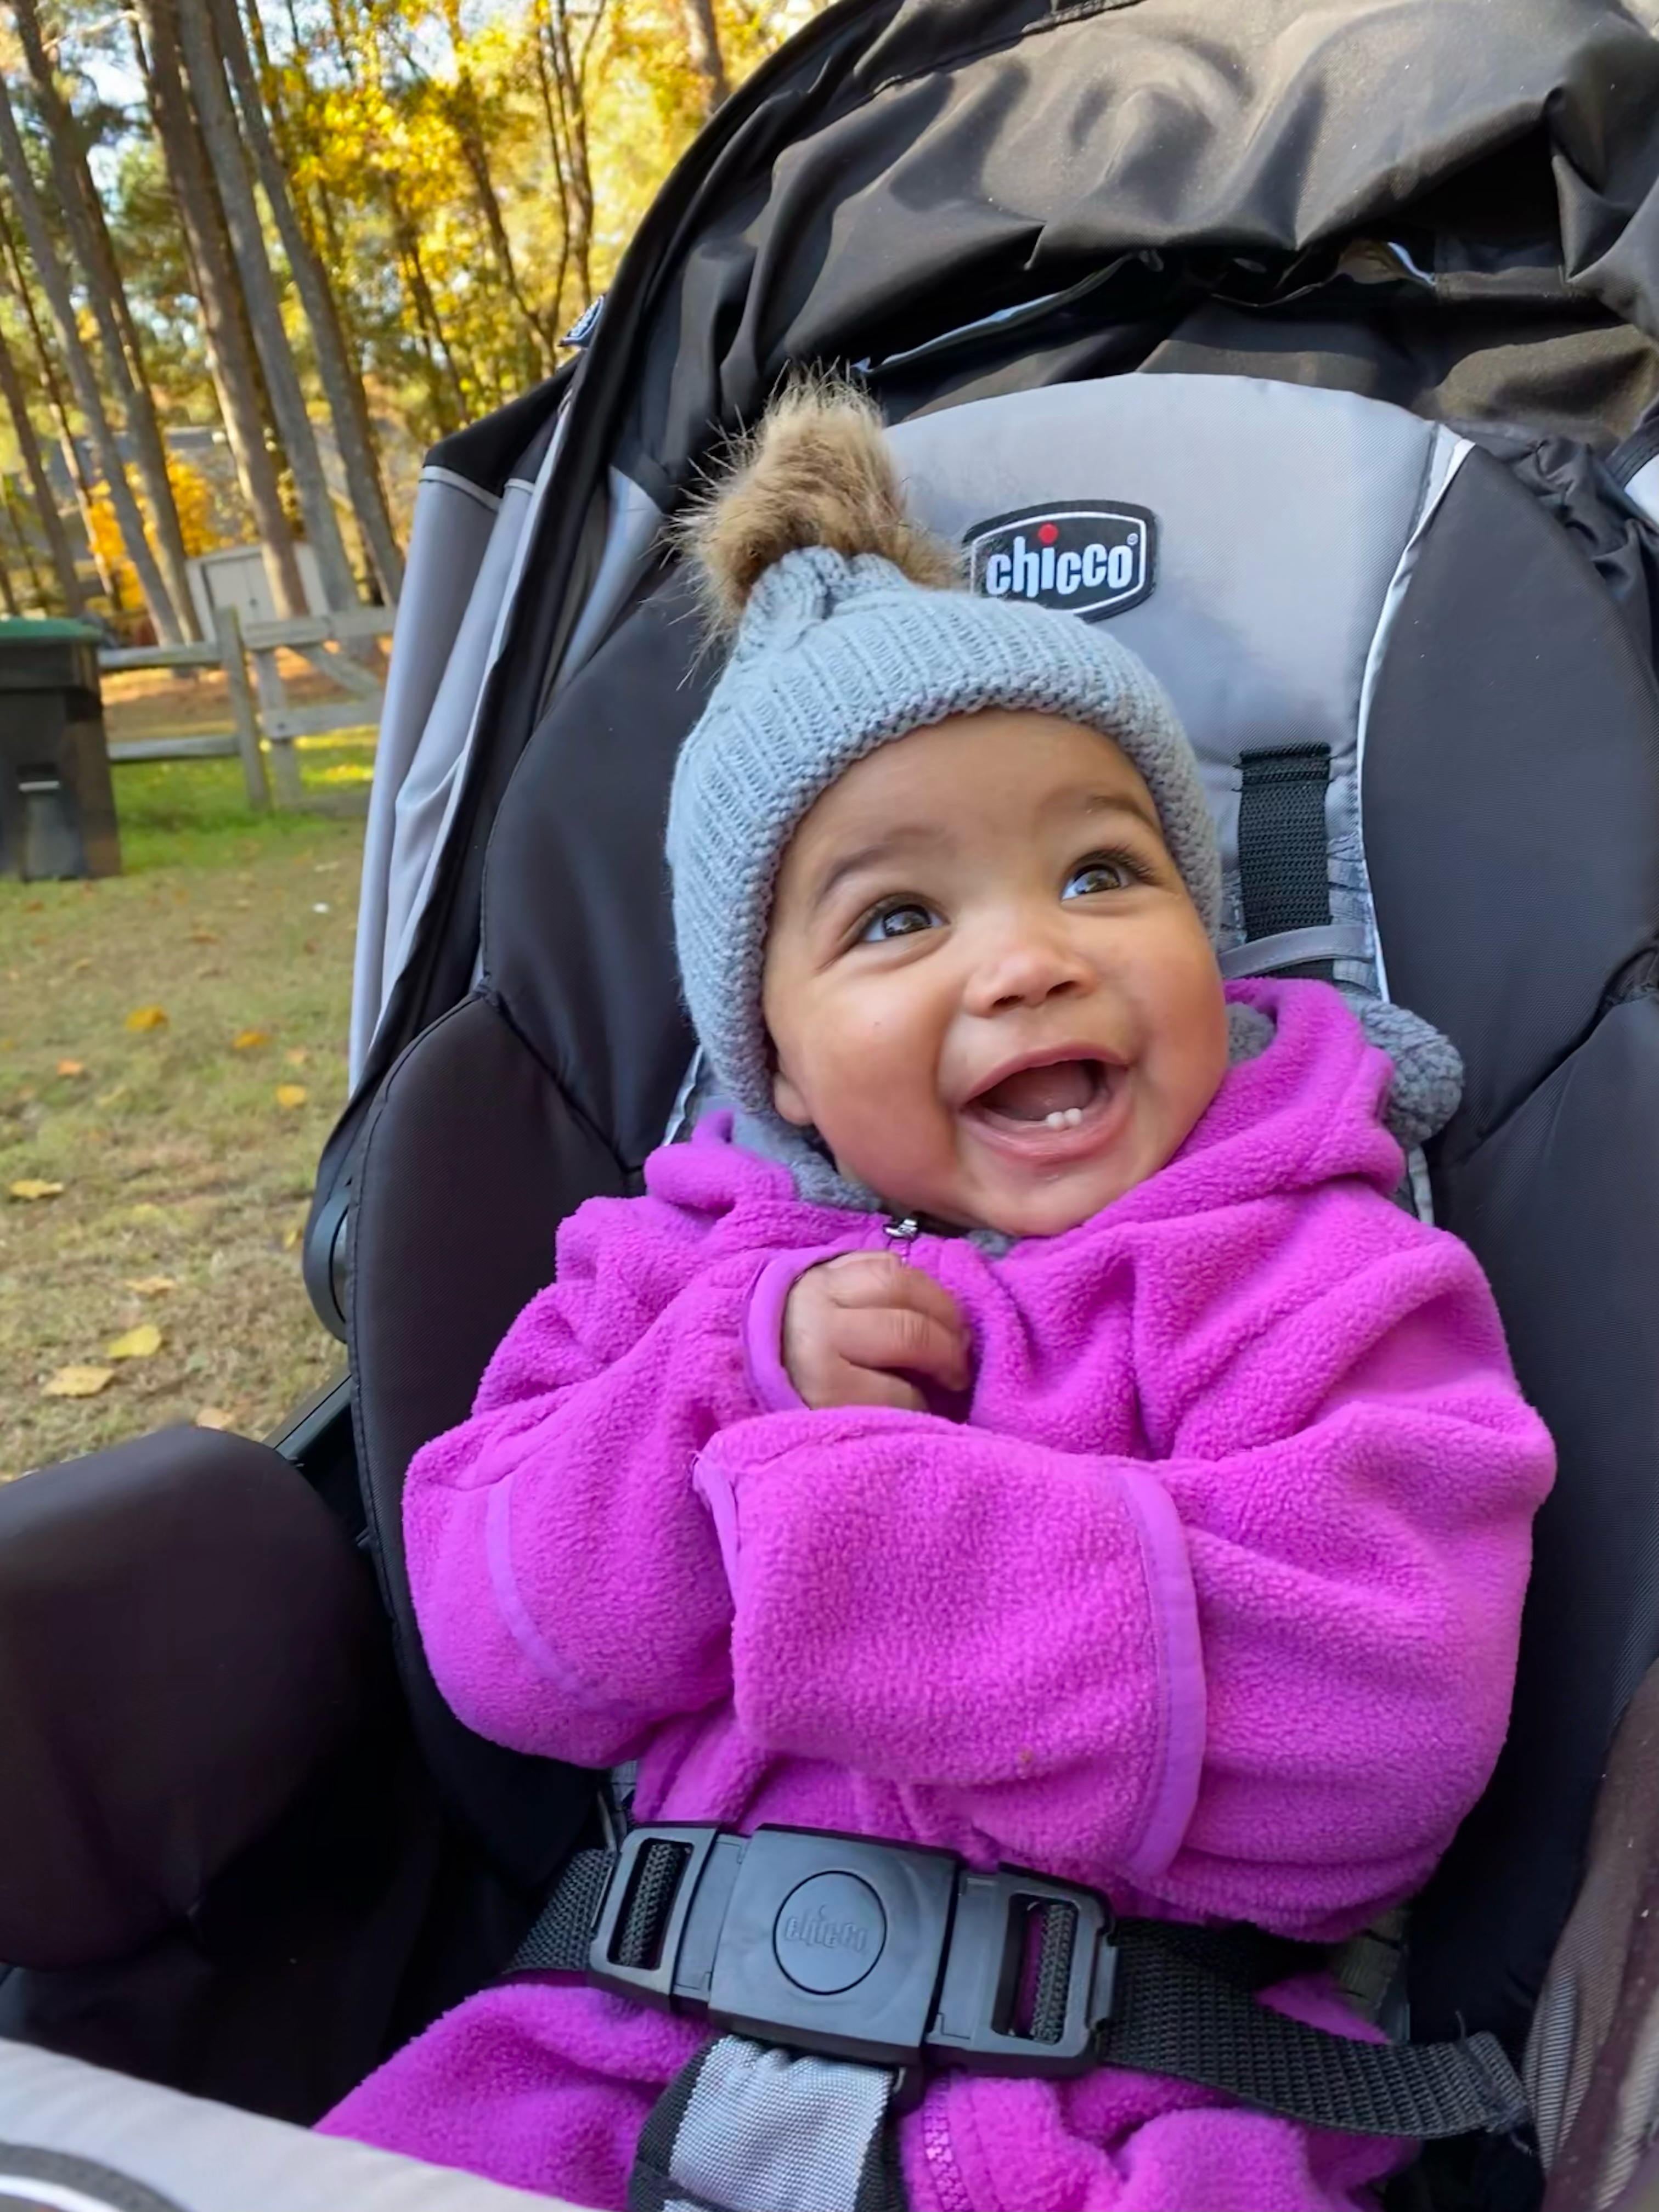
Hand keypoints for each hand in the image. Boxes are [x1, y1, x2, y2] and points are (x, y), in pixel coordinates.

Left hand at [782, 1251, 971, 1411]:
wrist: (742, 1346)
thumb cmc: (794, 1392)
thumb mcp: (824, 1415)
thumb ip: (876, 1410)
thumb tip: (935, 1405)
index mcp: (817, 1379)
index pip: (899, 1394)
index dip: (925, 1404)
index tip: (932, 1407)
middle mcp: (819, 1326)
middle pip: (907, 1332)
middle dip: (946, 1355)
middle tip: (960, 1373)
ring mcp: (822, 1286)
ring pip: (902, 1284)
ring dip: (942, 1309)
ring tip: (955, 1332)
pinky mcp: (827, 1261)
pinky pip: (885, 1260)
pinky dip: (914, 1281)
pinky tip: (926, 1303)